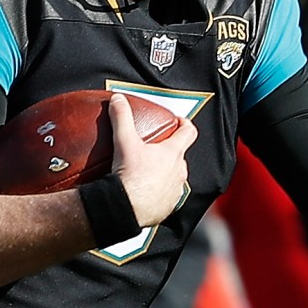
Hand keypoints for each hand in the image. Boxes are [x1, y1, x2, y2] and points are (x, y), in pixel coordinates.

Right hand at [109, 92, 196, 229]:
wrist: (126, 208)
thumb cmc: (130, 176)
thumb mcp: (124, 142)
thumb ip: (122, 118)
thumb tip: (118, 99)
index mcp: (173, 153)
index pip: (189, 132)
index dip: (185, 124)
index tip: (177, 121)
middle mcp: (179, 171)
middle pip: (179, 155)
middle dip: (168, 152)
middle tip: (152, 150)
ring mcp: (176, 190)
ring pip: (174, 177)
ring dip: (164, 173)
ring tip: (147, 173)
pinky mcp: (168, 206)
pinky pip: (167, 196)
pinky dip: (158, 193)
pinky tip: (144, 193)